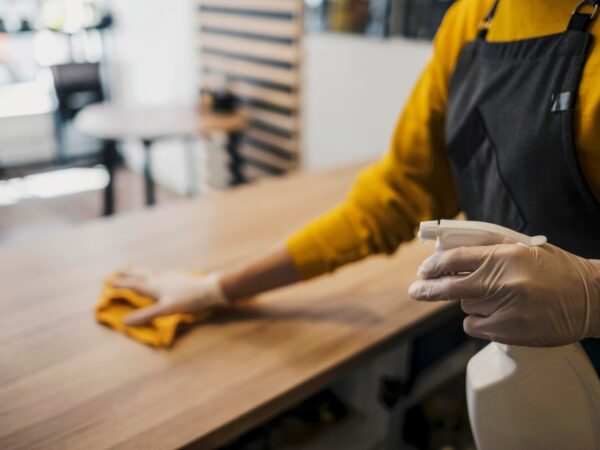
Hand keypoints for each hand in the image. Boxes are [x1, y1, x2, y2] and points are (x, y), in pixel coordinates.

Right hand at [113, 268, 229, 325]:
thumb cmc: (188, 300)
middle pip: (141, 274)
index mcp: (154, 286)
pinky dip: (153, 272)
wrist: (211, 289)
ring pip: (151, 271)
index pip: (134, 284)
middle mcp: (160, 278)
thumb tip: (124, 321)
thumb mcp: (165, 310)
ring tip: (135, 268)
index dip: (122, 284)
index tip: (109, 282)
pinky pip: (161, 272)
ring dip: (140, 270)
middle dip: (129, 273)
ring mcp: (171, 275)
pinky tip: (160, 274)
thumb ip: (145, 315)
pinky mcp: (180, 276)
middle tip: (118, 269)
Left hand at [409, 243, 599, 345]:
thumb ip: (490, 250)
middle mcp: (501, 282)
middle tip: (415, 290)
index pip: (455, 259)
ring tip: (497, 300)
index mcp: (504, 256)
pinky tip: (499, 315)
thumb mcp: (524, 249)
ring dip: (471, 303)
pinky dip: (480, 322)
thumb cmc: (558, 271)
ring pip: (465, 307)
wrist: (592, 299)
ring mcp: (504, 309)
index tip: (423, 270)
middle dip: (427, 289)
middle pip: (448, 286)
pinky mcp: (509, 331)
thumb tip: (452, 252)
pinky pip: (475, 326)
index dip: (434, 265)